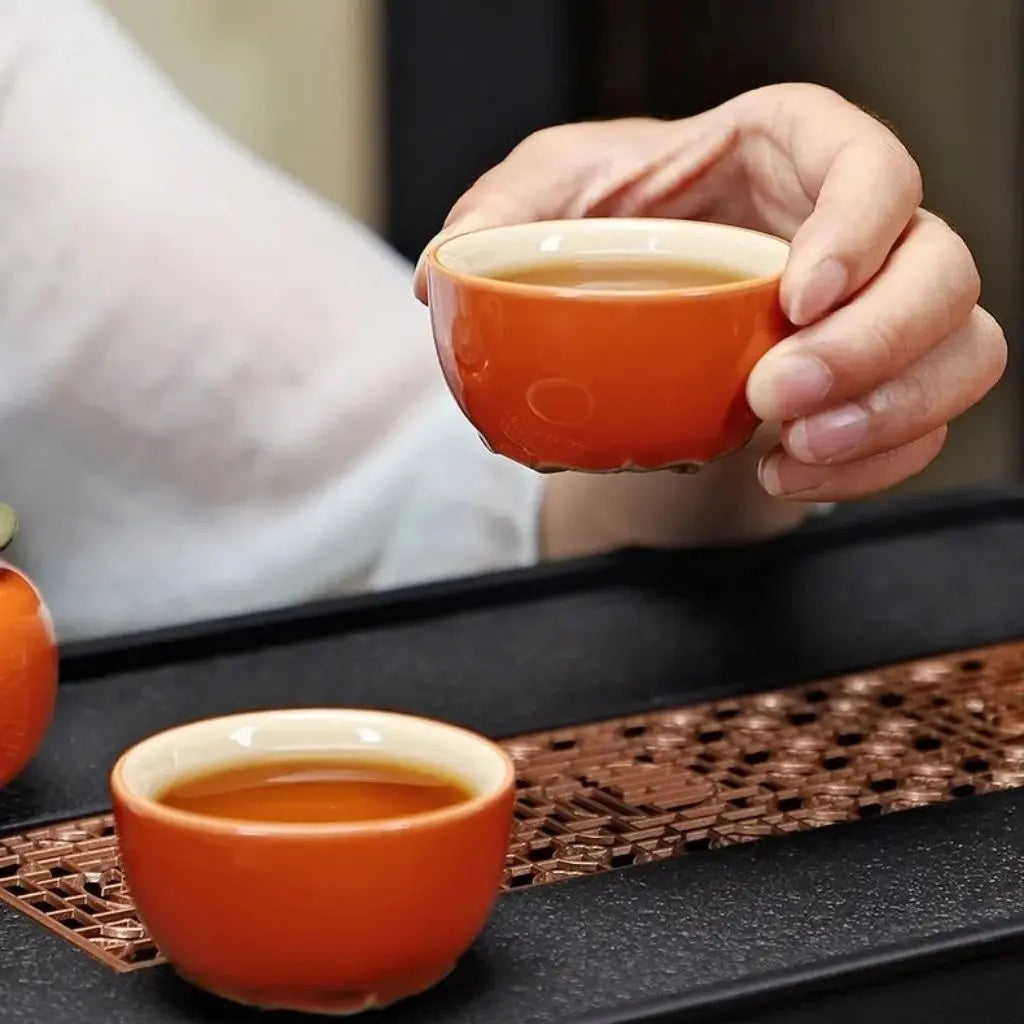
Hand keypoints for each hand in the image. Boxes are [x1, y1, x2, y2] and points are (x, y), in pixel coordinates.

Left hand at [416, 84, 1006, 500]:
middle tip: (773, 399)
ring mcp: (877, 311)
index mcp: (788, 153)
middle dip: (873, 345)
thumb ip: (501, 216)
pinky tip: (791, 476)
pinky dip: (873, 464)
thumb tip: (443, 273)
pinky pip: (924, 423)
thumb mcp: (546, 197)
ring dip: (891, 414)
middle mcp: (855, 232)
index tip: (792, 298)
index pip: (867, 163)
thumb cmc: (615, 229)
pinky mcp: (876, 383)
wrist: (646, 306)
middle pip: (939, 268)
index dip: (856, 227)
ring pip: (962, 350)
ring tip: (794, 452)